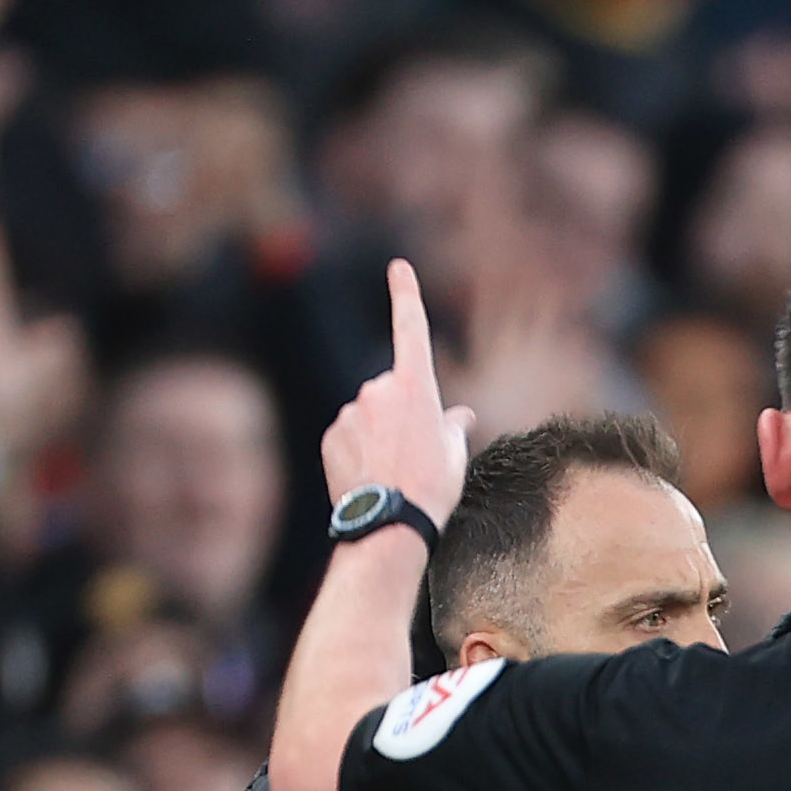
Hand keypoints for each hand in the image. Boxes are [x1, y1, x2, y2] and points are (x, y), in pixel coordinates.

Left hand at [316, 256, 472, 531]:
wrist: (390, 522)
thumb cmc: (432, 487)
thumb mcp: (454, 455)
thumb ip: (452, 426)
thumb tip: (459, 416)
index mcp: (416, 387)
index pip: (411, 329)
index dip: (405, 295)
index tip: (398, 267)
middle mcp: (378, 389)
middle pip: (391, 391)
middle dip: (400, 413)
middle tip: (414, 454)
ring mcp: (351, 411)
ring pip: (368, 415)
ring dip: (379, 435)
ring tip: (392, 472)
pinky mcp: (331, 435)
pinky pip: (348, 436)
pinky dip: (358, 451)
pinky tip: (371, 478)